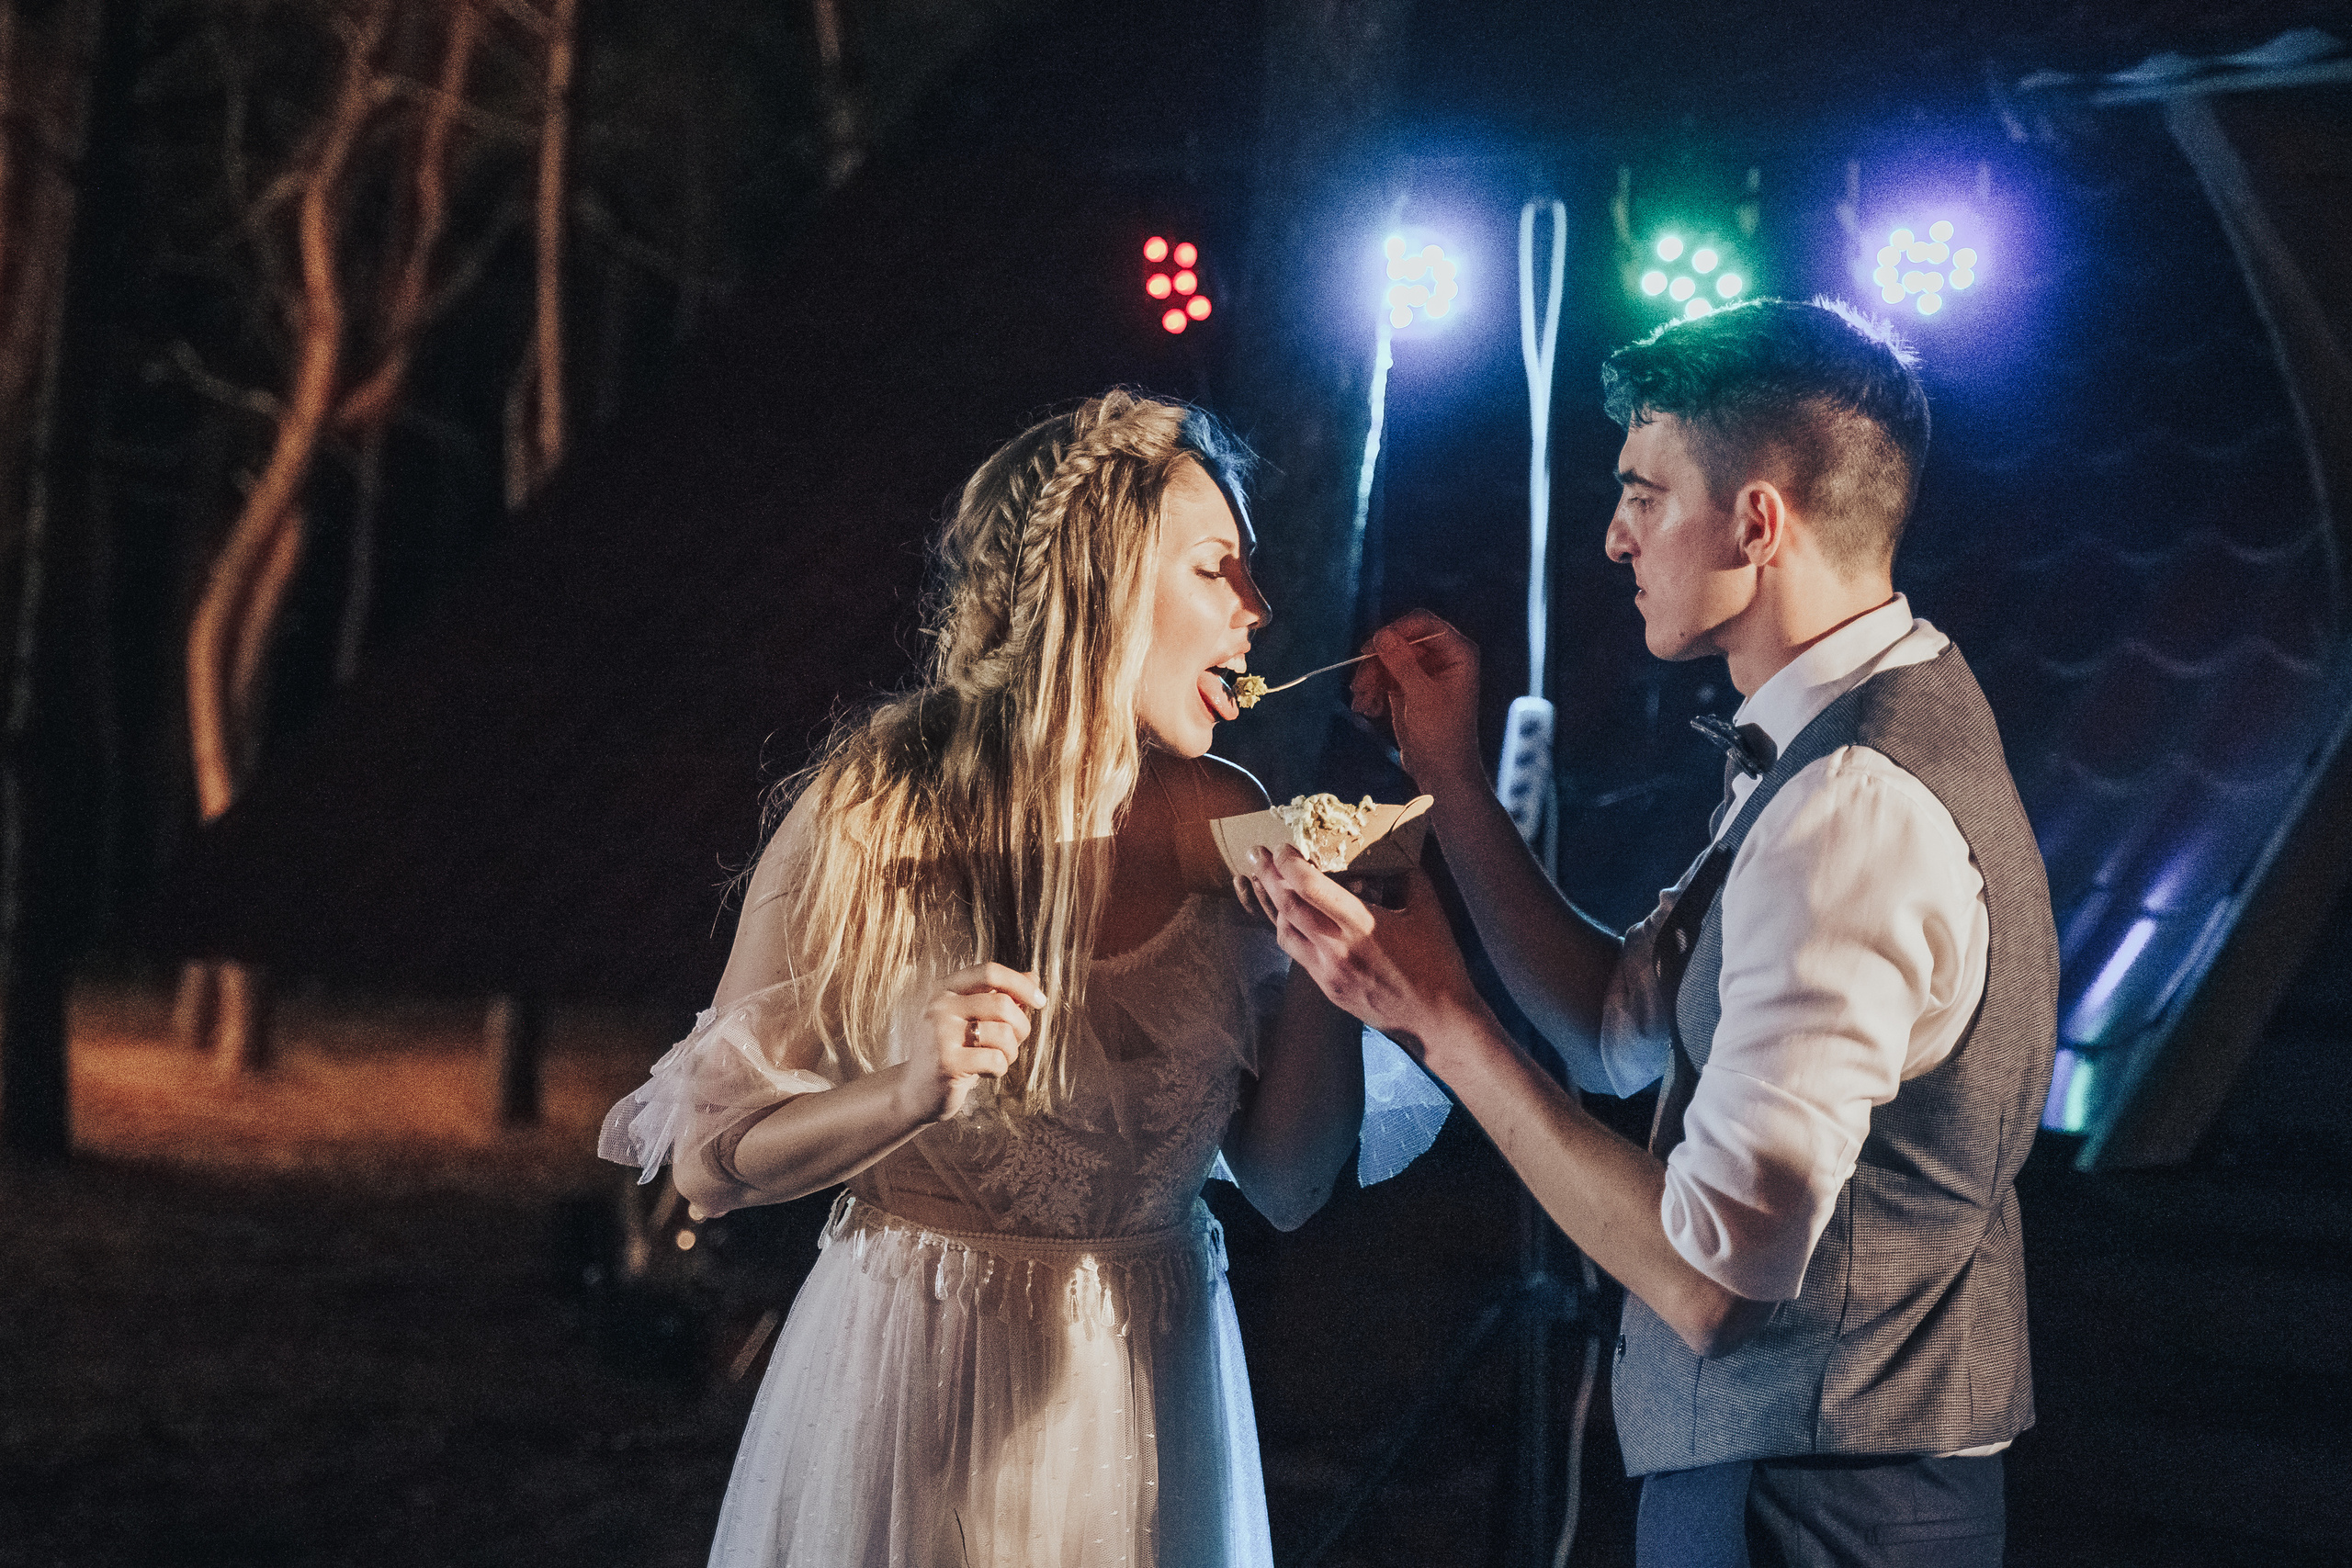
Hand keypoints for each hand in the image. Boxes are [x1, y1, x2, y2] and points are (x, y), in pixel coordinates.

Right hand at [902, 963, 1046, 1123]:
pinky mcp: (947, 1062)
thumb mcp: (973, 1020)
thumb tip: (1033, 976)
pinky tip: (983, 1073)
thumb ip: (1000, 997)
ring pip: (1003, 1033)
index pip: (989, 972)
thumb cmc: (952, 1052)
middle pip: (1002, 1003)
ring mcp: (940, 1034)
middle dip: (1021, 1026)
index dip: (1020, 984)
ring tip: (995, 1060)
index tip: (1039, 1001)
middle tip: (1014, 1043)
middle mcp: (939, 1006)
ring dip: (1010, 1052)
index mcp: (945, 989)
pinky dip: (999, 1069)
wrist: (915, 1092)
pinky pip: (996, 1060)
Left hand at [1246, 846, 1487, 1066]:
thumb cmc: (1437, 963)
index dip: (1288, 863)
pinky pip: (1296, 954)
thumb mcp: (1428, 909)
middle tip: (1257, 854)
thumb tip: (1390, 850)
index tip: (1282, 847)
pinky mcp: (1327, 988)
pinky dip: (1287, 930)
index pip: (1309, 887)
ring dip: (1272, 905)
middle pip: (1286, 907)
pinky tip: (1289, 917)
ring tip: (1267, 883)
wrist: (1436, 1019)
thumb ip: (1407, 874)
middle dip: (1267, 876)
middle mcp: (1337, 949)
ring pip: (1283, 932)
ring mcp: (1328, 972)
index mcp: (1361, 925)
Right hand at [1348, 612, 1483, 789]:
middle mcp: (1443, 658)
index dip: (1397, 630)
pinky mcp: (1409, 687)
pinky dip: (1373, 690)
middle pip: (1401, 641)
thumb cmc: (1442, 735)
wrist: (1441, 771)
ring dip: (1370, 679)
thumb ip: (1402, 662)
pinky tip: (1368, 709)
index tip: (1373, 646)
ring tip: (1361, 702)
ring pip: (1387, 659)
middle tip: (1359, 683)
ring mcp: (1424, 672)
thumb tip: (1382, 634)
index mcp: (1458, 653)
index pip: (1424, 623)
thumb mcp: (1421, 696)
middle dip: (1377, 662)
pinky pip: (1384, 676)